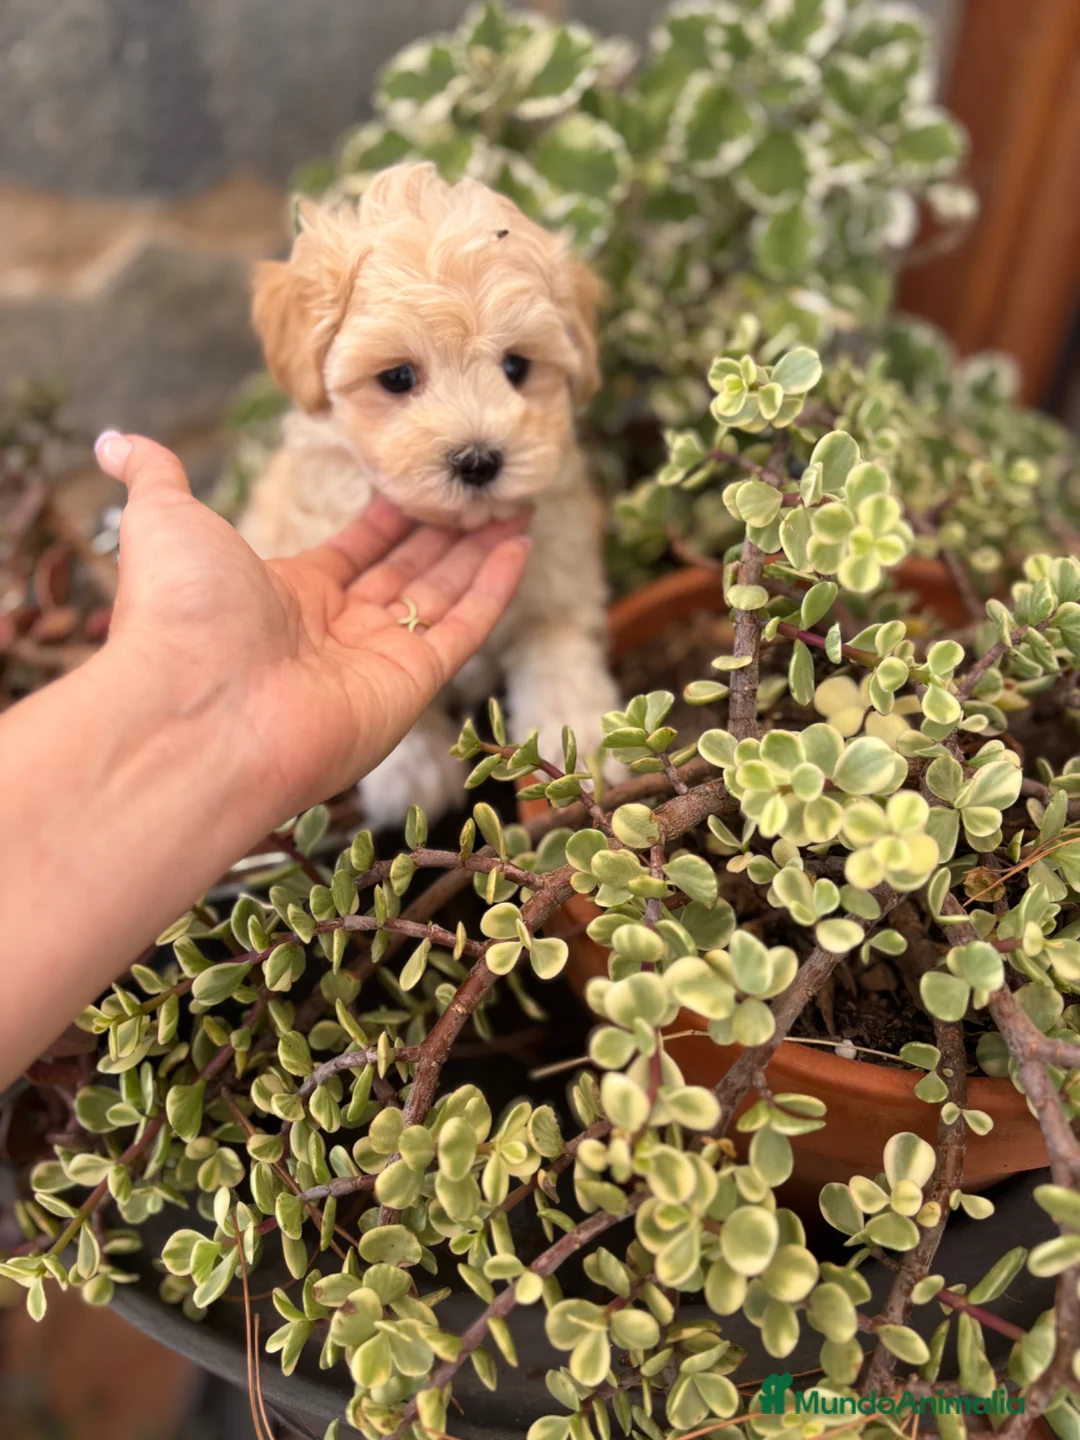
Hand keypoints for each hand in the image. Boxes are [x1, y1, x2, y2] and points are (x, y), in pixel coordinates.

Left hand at [95, 432, 529, 820]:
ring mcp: (378, 661)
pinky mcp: (413, 685)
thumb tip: (114, 440)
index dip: (389, 518)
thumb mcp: (163, 522)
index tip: (419, 481)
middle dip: (446, 530)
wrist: (197, 709)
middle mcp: (336, 633)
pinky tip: (519, 542)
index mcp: (285, 597)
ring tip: (516, 501)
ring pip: (443, 594)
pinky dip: (495, 587)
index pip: (353, 553)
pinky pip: (465, 628)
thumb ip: (156, 477)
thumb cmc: (178, 614)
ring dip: (479, 549)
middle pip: (406, 572)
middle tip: (483, 488)